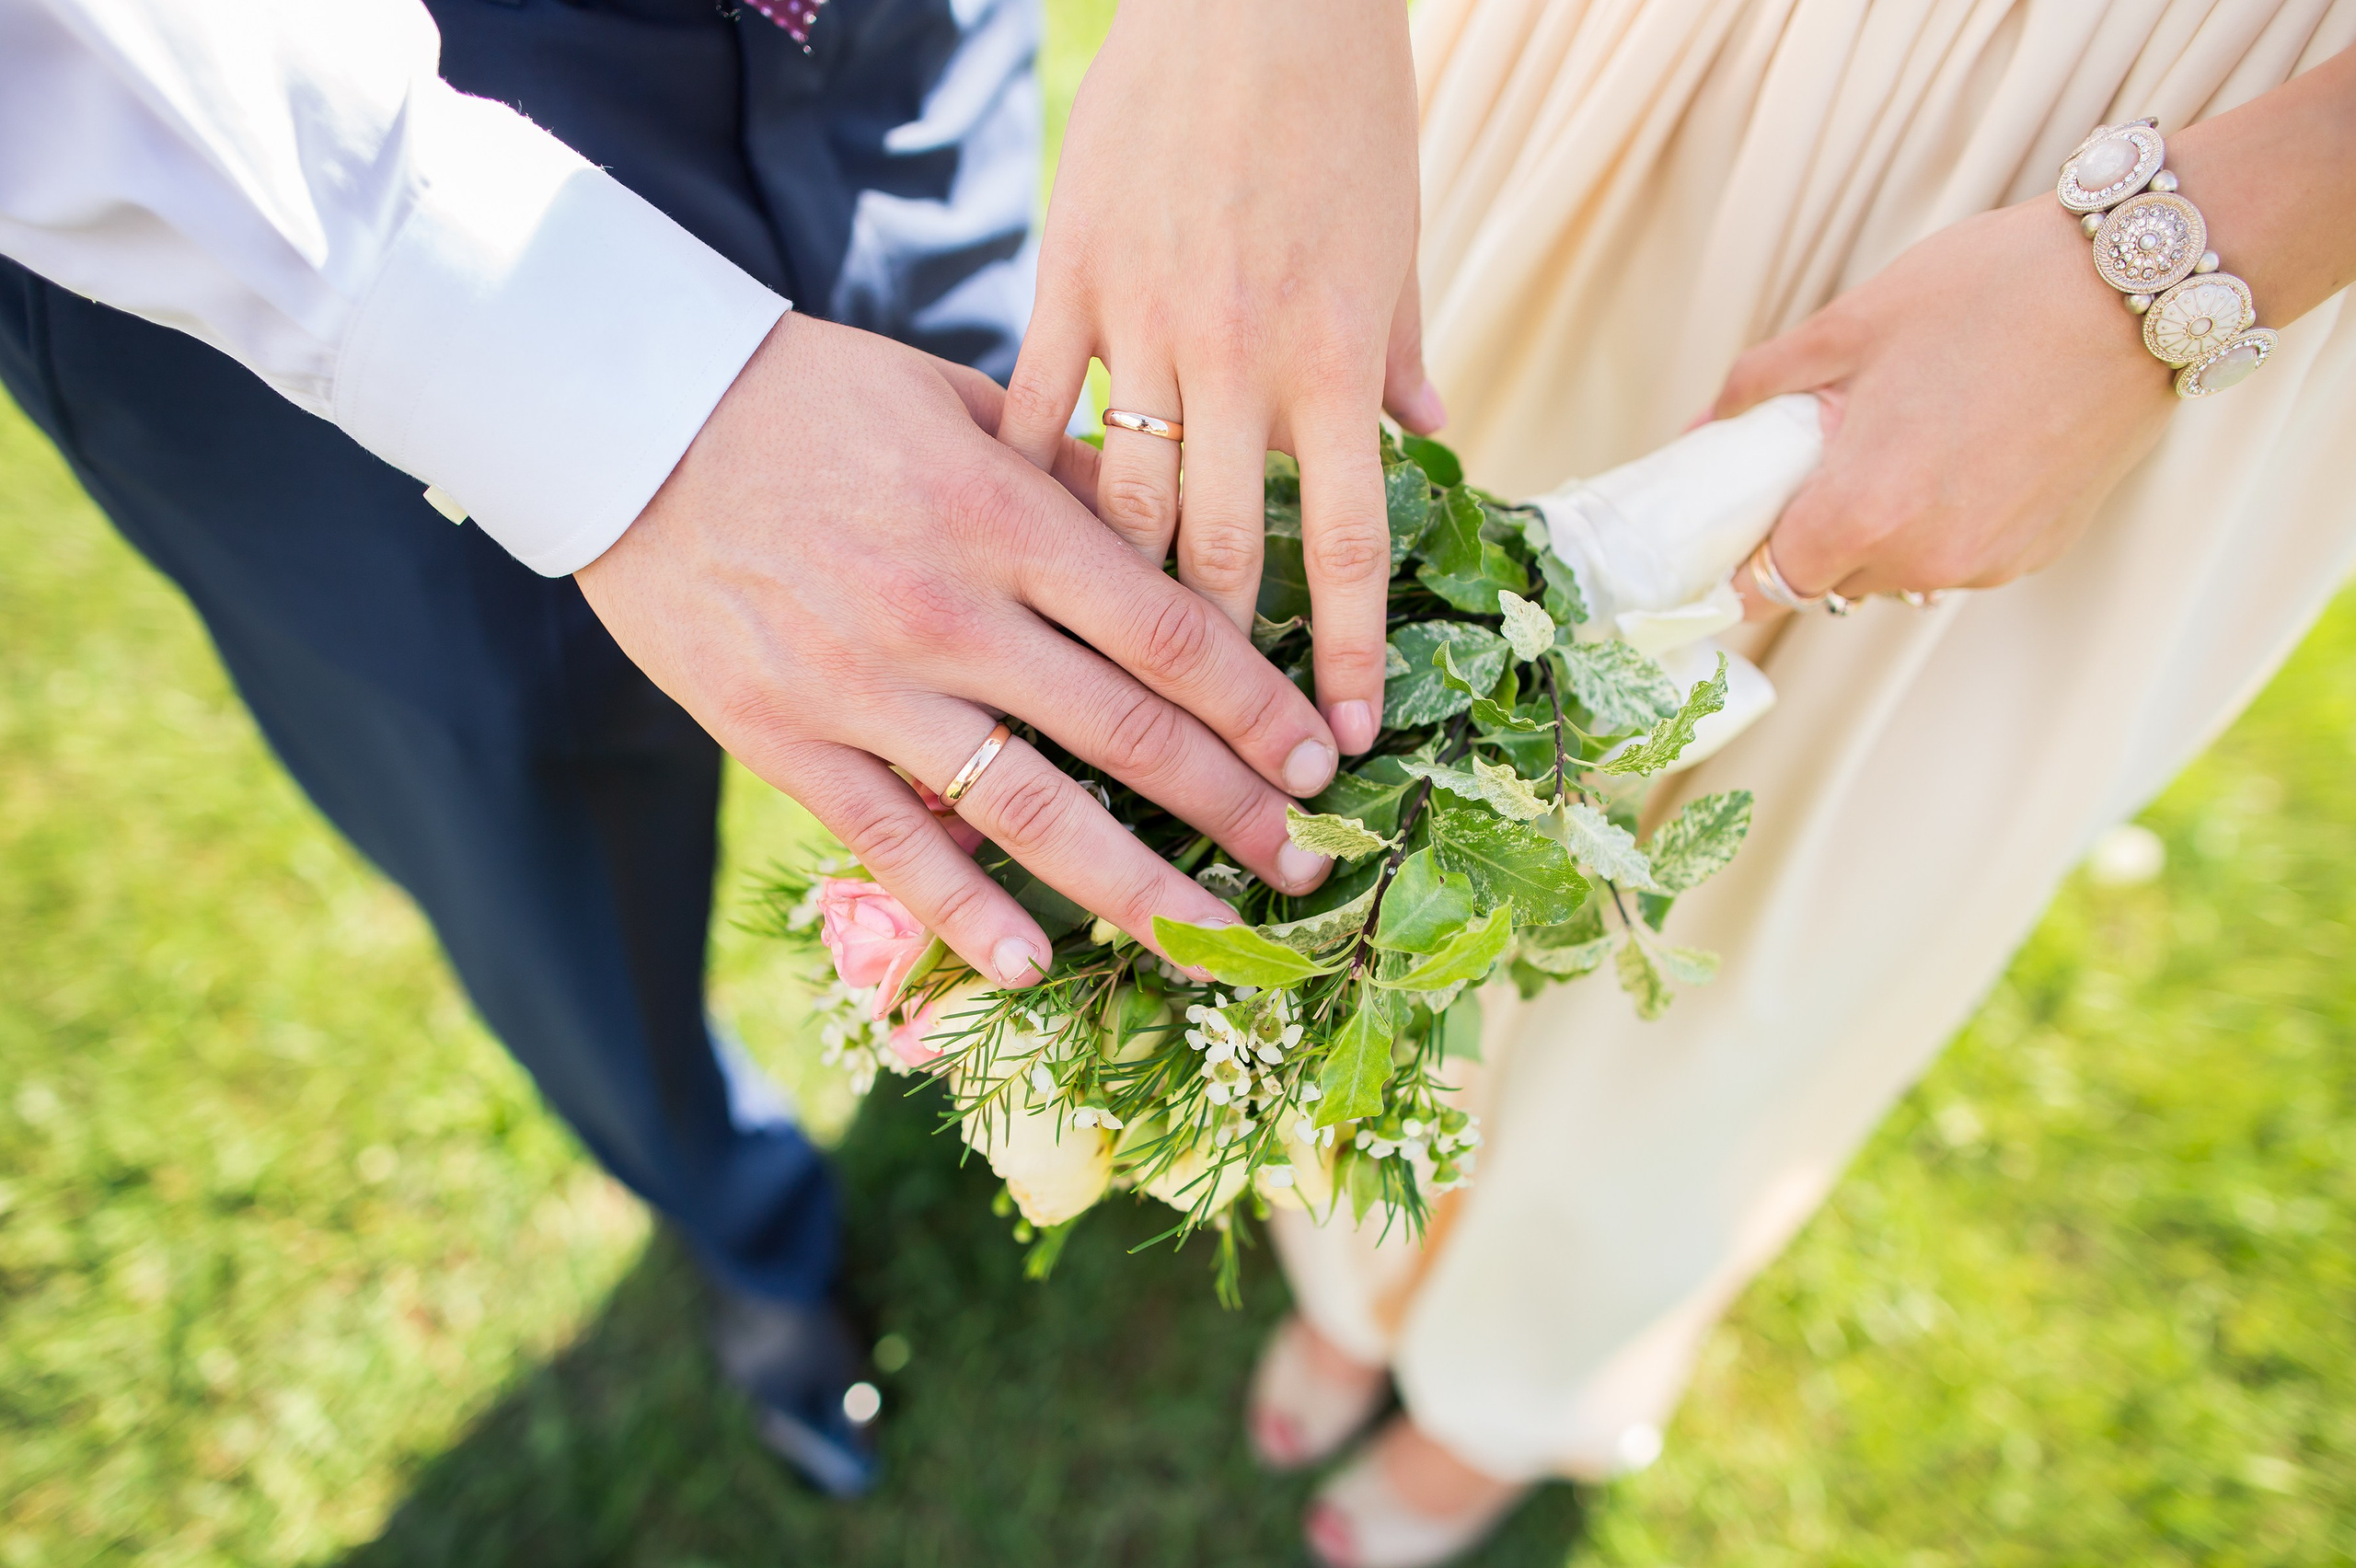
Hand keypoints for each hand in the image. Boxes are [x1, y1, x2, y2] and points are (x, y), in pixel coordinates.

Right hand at [577, 313, 1343, 987]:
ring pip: (1025, 808)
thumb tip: (1166, 531)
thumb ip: (1059, 474)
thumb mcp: (951, 400)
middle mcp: (945, 609)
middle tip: (1308, 865)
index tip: (1317, 760)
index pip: (1164, 631)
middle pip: (1123, 730)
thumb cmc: (804, 397)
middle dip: (1231, 807)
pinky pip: (892, 844)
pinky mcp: (784, 739)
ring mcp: (863, 684)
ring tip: (1212, 942)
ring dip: (1132, 885)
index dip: (1254, 706)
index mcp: (999, 515)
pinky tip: (1034, 966)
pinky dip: (966, 911)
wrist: (626, 418)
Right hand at [994, 0, 1432, 756]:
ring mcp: (1139, 326)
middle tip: (1225, 765)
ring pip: (1113, 508)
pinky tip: (1006, 561)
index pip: (1340, 546)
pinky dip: (1027, 479)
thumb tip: (1432, 441)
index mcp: (1334, 361)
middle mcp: (1237, 363)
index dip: (1339, 654)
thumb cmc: (1343, 106)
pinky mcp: (1065, 281)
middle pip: (1215, 558)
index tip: (1341, 740)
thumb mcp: (1394, 238)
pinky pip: (1034, 405)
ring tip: (1110, 691)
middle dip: (1220, 670)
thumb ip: (1400, 354)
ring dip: (1117, 610)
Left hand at [1713, 197, 2175, 608]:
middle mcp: (1925, 558)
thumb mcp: (1851, 325)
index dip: (1742, 558)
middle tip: (1809, 467)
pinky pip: (1956, 557)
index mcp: (1864, 512)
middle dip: (1808, 536)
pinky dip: (1937, 523)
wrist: (2135, 284)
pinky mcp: (2037, 550)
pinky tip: (1955, 452)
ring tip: (1891, 447)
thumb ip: (1761, 387)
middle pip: (1829, 581)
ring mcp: (1988, 561)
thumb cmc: (1990, 292)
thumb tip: (1702, 428)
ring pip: (1894, 574)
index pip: (1768, 581)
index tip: (1735, 529)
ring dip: (1875, 531)